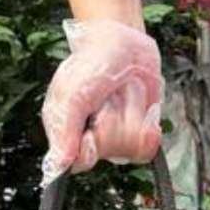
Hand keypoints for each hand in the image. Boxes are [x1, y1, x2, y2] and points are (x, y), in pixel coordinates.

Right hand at [40, 17, 162, 180]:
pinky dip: (150, 123)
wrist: (123, 45)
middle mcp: (92, 140)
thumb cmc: (91, 64)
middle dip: (113, 119)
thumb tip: (59, 165)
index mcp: (68, 134)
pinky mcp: (139, 133)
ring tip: (122, 95)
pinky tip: (144, 107)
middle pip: (110, 151)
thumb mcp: (72, 94)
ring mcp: (118, 137)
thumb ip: (65, 130)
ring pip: (131, 146)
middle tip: (107, 98)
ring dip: (131, 114)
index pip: (79, 163)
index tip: (91, 131)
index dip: (90, 149)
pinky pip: (149, 148)